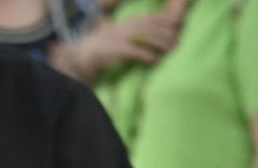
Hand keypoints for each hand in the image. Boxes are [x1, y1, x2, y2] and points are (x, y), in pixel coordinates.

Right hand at [67, 13, 182, 80]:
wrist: (79, 59)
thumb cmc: (103, 53)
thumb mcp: (120, 40)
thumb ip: (135, 38)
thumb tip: (155, 42)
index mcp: (125, 23)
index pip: (148, 18)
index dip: (164, 20)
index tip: (179, 25)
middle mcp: (121, 27)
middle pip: (148, 26)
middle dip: (166, 32)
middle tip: (179, 41)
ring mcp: (115, 37)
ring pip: (142, 36)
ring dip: (159, 42)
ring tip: (172, 49)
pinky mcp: (110, 50)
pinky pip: (130, 51)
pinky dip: (143, 54)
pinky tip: (154, 60)